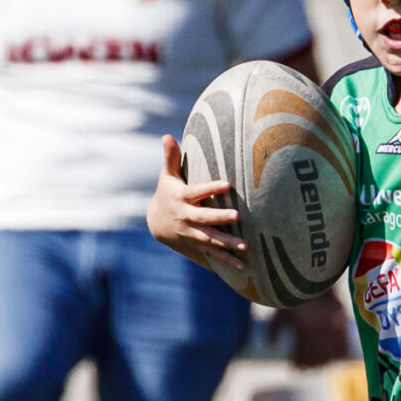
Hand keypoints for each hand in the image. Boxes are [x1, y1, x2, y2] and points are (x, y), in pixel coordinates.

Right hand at [147, 136, 244, 264]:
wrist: (156, 223)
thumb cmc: (167, 193)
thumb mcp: (167, 176)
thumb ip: (171, 158)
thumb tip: (166, 135)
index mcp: (181, 198)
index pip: (196, 192)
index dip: (210, 188)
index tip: (227, 184)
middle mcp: (185, 217)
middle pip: (203, 218)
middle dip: (219, 218)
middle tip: (237, 216)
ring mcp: (191, 233)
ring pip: (209, 239)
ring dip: (226, 244)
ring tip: (244, 246)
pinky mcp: (197, 245)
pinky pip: (212, 254)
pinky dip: (226, 260)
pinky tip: (242, 265)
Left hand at [271, 292, 352, 367]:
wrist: (312, 272)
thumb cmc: (292, 292)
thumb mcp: (280, 310)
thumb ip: (274, 328)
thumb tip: (272, 345)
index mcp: (305, 328)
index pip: (302, 356)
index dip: (297, 365)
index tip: (294, 368)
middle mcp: (322, 328)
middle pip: (317, 359)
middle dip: (310, 366)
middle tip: (304, 368)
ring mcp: (335, 324)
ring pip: (332, 355)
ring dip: (324, 362)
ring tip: (317, 364)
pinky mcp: (342, 319)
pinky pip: (343, 344)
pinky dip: (338, 353)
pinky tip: (332, 356)